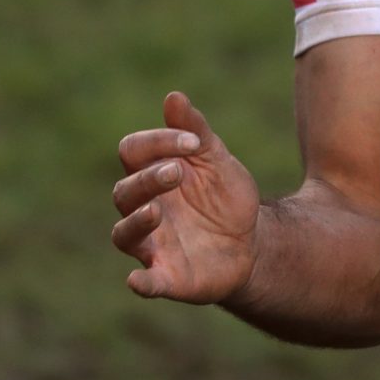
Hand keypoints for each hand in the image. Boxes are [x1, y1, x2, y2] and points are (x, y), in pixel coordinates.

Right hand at [111, 92, 261, 302]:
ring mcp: (152, 244)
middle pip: (124, 191)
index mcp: (153, 175)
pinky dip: (140, 283)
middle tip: (177, 171)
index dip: (156, 142)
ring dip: (136, 222)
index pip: (133, 151)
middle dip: (147, 179)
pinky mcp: (167, 277)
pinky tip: (137, 281)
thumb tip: (173, 96)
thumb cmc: (226, 197)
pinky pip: (146, 282)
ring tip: (156, 211)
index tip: (195, 142)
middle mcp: (144, 208)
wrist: (254, 242)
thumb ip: (196, 131)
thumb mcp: (218, 161)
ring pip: (124, 234)